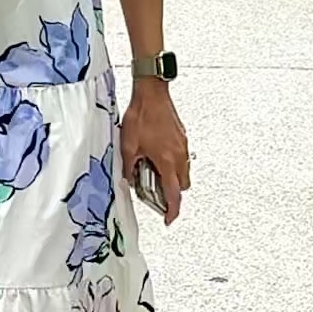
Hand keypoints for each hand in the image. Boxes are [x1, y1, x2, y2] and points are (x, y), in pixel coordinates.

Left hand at [119, 81, 189, 224]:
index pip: (174, 194)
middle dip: (173, 193)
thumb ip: (130, 167)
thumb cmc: (142, 115)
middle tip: (158, 194)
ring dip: (173, 177)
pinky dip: (173, 163)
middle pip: (183, 185)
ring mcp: (182, 145)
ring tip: (154, 172)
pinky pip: (182, 157)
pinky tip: (158, 156)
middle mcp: (179, 155)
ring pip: (184, 171)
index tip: (169, 219)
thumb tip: (130, 179)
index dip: (172, 210)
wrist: (152, 93)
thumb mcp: (128, 146)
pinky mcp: (182, 136)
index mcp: (167, 161)